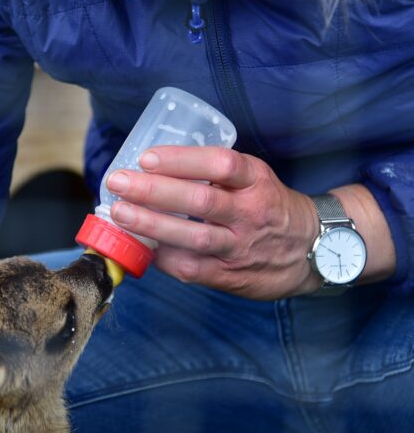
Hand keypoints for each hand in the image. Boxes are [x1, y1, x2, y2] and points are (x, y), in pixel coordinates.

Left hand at [106, 146, 319, 298]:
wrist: (313, 250)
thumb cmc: (271, 206)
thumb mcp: (256, 178)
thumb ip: (216, 172)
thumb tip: (155, 165)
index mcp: (257, 180)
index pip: (221, 163)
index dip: (182, 159)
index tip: (147, 157)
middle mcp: (251, 212)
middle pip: (201, 199)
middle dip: (154, 190)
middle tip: (119, 182)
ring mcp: (241, 246)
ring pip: (195, 236)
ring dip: (152, 224)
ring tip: (120, 213)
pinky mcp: (232, 275)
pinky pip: (193, 268)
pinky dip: (163, 256)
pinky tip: (141, 245)